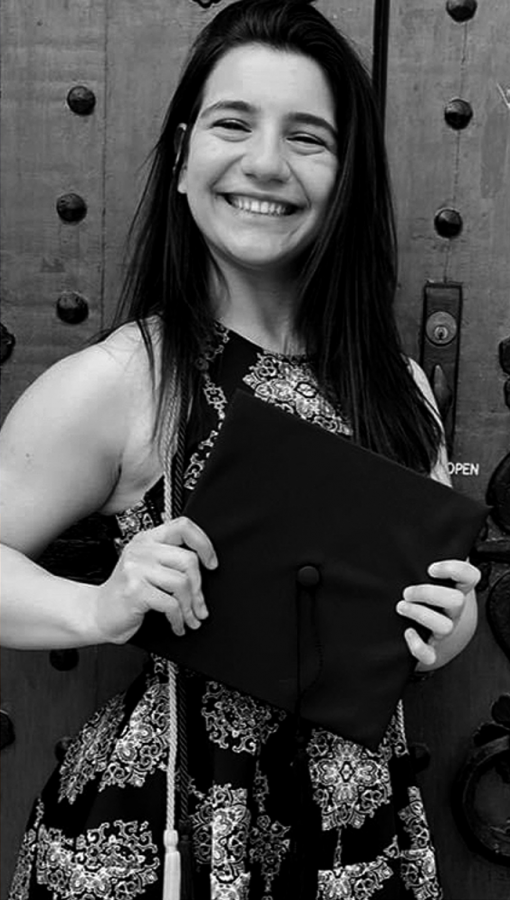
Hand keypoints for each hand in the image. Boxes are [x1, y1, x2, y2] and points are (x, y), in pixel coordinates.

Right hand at [95, 517, 217, 642]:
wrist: (97, 614)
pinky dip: (178, 618)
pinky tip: (177, 625)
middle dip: (199, 588)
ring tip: (190, 618)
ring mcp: (136, 568)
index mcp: (147, 539)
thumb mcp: (147, 569)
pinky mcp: (135, 590)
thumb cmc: (126, 594)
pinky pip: (171, 603)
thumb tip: (207, 569)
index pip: (183, 526)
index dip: (204, 543)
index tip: (211, 563)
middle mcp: (141, 549)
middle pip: (188, 560)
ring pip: (182, 583)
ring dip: (190, 607)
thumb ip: (170, 561)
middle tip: (200, 606)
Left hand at [396, 559, 480, 667]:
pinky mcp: (431, 649)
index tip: (430, 569)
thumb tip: (413, 541)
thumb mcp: (423, 574)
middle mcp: (453, 611)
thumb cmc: (420, 596)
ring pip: (445, 626)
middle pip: (456, 601)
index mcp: (455, 589)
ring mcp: (444, 631)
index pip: (469, 576)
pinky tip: (407, 633)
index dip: (454, 570)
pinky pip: (430, 655)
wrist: (418, 630)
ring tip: (401, 607)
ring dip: (420, 614)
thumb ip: (422, 557)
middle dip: (428, 594)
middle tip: (407, 592)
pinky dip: (418, 646)